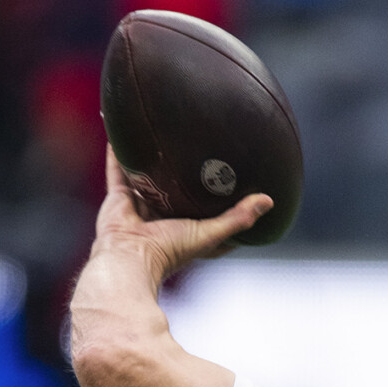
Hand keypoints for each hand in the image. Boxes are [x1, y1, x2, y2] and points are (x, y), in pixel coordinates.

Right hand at [92, 144, 272, 287]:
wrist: (128, 257)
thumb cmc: (171, 250)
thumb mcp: (211, 233)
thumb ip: (238, 218)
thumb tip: (269, 201)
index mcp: (189, 230)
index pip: (212, 215)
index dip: (224, 202)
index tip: (239, 182)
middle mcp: (165, 218)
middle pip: (179, 191)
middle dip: (187, 175)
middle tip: (200, 146)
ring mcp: (142, 207)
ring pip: (147, 178)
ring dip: (151, 160)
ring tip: (159, 132)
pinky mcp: (119, 198)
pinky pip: (118, 169)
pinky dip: (118, 151)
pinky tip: (122, 129)